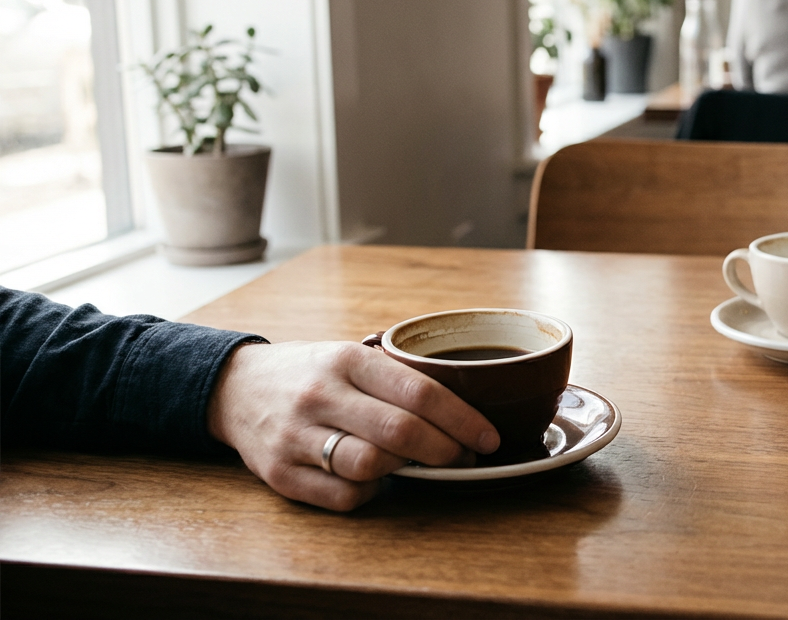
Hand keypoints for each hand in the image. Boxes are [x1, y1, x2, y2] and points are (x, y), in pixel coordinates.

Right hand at [207, 341, 499, 510]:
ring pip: (371, 466)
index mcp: (346, 360)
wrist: (234, 388)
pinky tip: (377, 479)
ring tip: (418, 464)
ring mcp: (297, 437)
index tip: (488, 438)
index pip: (419, 391)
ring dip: (406, 471)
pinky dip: (370, 493)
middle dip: (446, 450)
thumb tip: (469, 400)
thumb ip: (397, 374)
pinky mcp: (280, 474)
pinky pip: (343, 497)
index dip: (463, 419)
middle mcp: (321, 395)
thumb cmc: (310, 372)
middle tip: (465, 457)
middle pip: (402, 432)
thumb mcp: (349, 354)